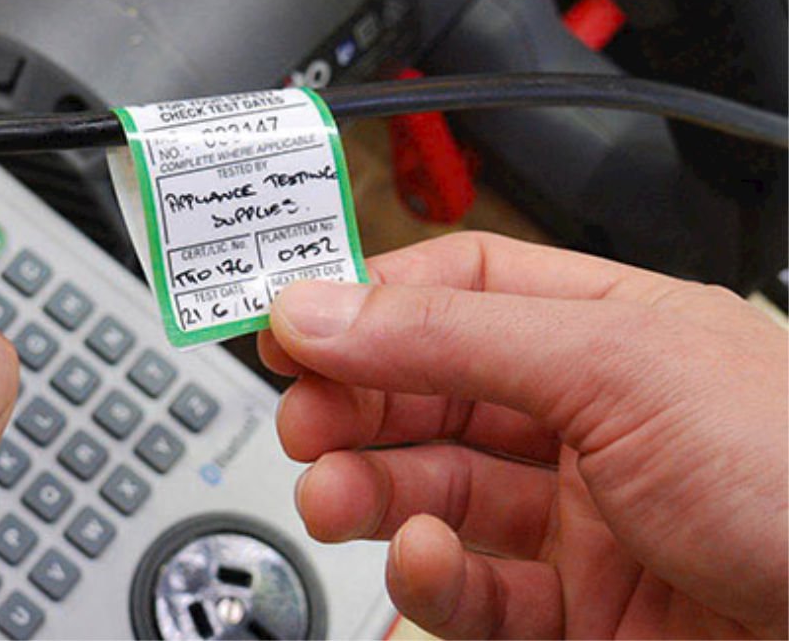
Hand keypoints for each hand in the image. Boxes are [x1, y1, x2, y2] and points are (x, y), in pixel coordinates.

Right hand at [259, 232, 786, 637]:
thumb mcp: (615, 367)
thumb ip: (452, 338)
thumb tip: (320, 307)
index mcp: (607, 329)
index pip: (456, 292)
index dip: (366, 302)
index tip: (285, 323)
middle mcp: (587, 417)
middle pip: (428, 394)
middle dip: (354, 402)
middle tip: (301, 417)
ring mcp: (578, 520)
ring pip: (434, 494)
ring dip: (369, 490)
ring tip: (332, 492)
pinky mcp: (572, 614)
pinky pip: (469, 590)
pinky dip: (430, 577)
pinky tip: (427, 561)